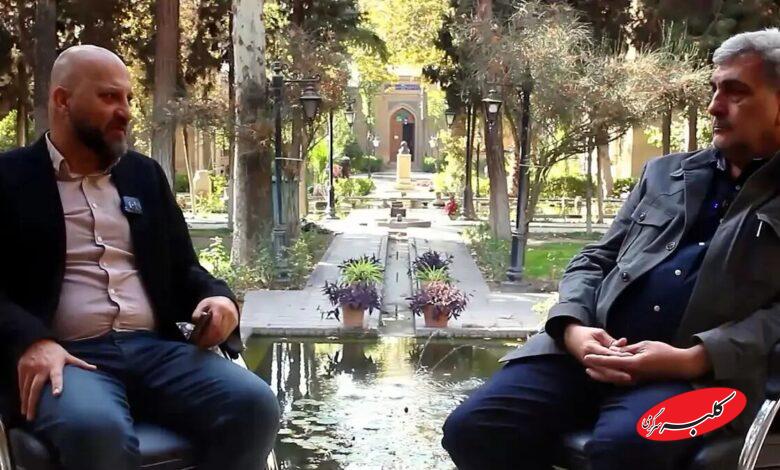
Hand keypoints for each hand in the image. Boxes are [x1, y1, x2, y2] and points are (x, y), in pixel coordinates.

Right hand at [17, 339, 96, 420]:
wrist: (36, 340)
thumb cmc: (55, 351)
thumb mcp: (68, 356)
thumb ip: (80, 364)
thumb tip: (95, 368)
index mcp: (55, 365)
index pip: (57, 376)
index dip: (57, 384)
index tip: (57, 394)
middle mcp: (41, 368)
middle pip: (36, 388)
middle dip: (33, 403)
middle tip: (32, 417)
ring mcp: (30, 369)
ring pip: (26, 388)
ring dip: (25, 402)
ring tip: (26, 413)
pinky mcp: (21, 369)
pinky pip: (20, 384)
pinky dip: (21, 394)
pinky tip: (22, 403)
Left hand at [191, 296, 238, 348]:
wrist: (225, 302)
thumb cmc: (212, 304)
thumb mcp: (202, 306)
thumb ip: (197, 315)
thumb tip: (196, 325)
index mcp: (220, 308)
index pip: (215, 325)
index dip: (207, 335)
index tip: (198, 340)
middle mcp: (229, 315)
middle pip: (220, 332)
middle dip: (209, 341)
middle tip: (200, 345)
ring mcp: (233, 321)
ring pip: (223, 336)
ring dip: (213, 342)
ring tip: (204, 345)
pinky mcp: (234, 326)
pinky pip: (226, 336)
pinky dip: (217, 341)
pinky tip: (211, 342)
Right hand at [563, 323, 632, 383]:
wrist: (570, 338)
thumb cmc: (586, 334)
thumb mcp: (598, 333)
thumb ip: (610, 340)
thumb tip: (624, 343)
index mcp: (590, 348)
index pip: (606, 354)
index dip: (619, 356)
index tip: (631, 358)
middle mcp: (589, 359)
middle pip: (604, 369)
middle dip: (617, 374)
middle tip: (630, 377)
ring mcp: (588, 365)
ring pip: (603, 375)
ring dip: (614, 378)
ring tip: (627, 380)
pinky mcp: (590, 368)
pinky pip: (601, 375)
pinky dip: (610, 378)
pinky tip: (620, 380)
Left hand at [583, 341, 709, 383]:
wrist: (682, 366)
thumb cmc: (665, 352)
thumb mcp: (645, 345)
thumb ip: (629, 349)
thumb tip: (615, 351)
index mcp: (634, 364)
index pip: (611, 361)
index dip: (598, 359)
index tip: (586, 356)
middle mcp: (634, 374)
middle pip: (610, 373)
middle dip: (597, 369)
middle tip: (585, 364)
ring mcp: (638, 379)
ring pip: (616, 378)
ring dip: (604, 374)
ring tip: (592, 370)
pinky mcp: (641, 381)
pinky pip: (623, 380)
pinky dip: (614, 376)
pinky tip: (608, 373)